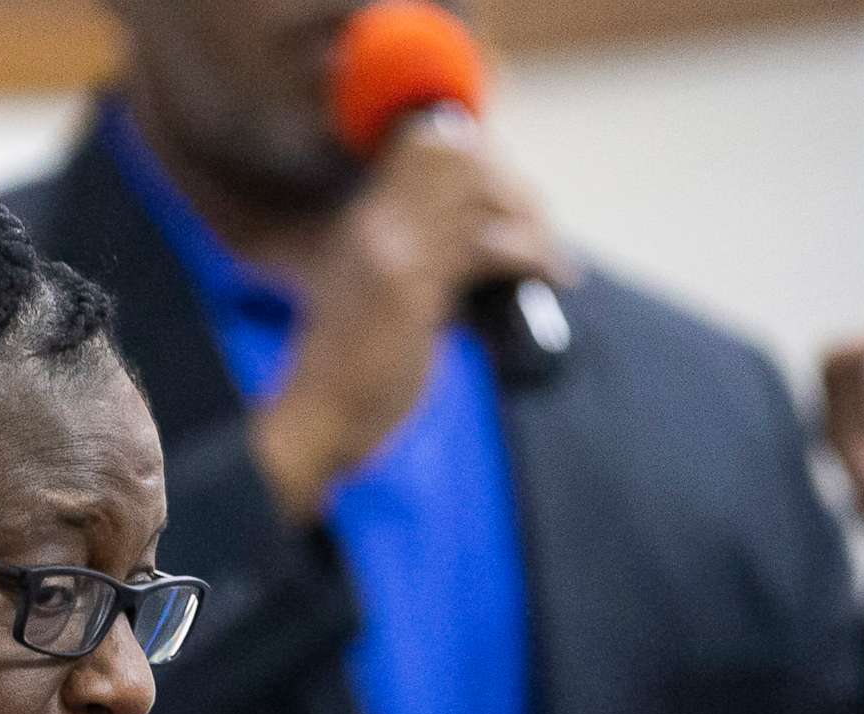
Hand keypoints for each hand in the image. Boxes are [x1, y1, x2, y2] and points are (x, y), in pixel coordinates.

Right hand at [253, 109, 568, 521]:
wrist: (312, 426)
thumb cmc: (350, 380)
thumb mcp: (383, 298)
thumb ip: (425, 262)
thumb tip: (488, 246)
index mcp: (363, 214)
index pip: (430, 138)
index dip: (485, 159)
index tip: (515, 203)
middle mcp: (373, 217)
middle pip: (460, 153)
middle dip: (515, 186)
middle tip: (542, 231)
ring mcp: (388, 246)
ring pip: (478, 190)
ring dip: (531, 219)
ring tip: (551, 259)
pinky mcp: (407, 283)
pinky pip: (488, 243)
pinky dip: (533, 255)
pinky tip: (550, 276)